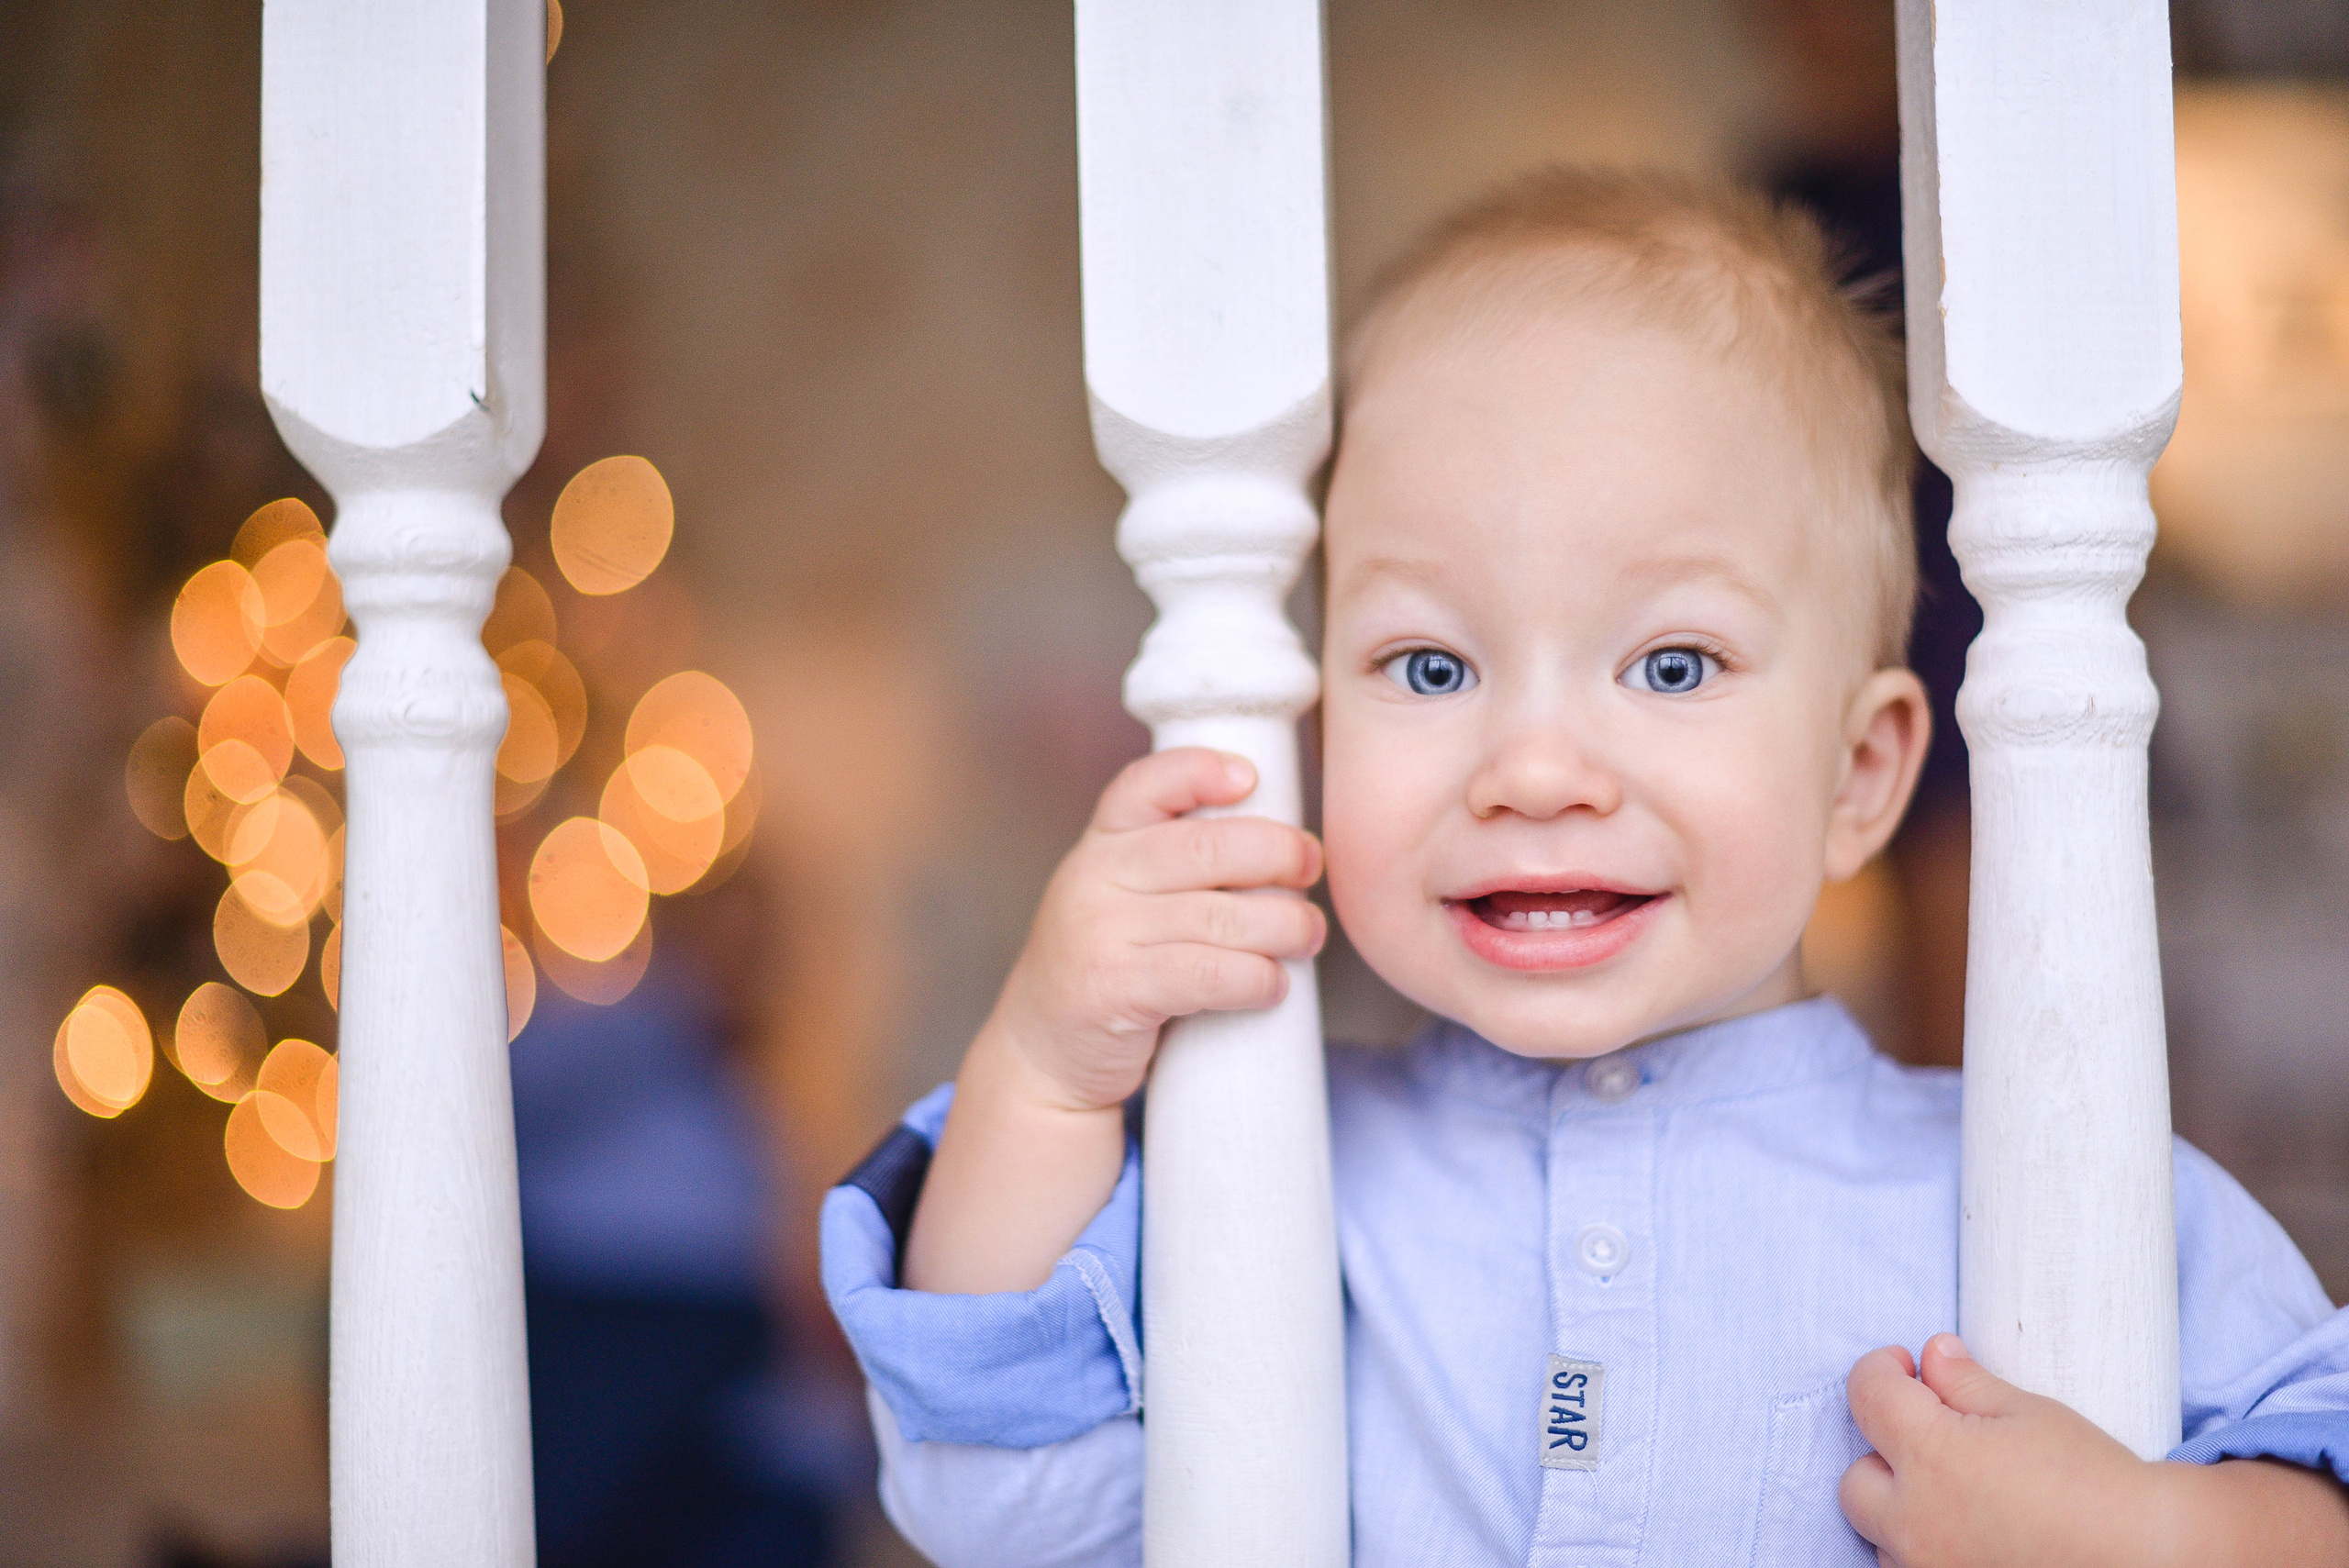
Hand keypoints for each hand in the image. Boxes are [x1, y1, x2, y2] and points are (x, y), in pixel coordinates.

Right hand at [987, 746, 1325, 1113]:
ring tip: (1308, 936)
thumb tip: (1281, 841)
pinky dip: (1257, 978)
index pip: (1148, 784)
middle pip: (1206, 848)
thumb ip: (1171, 861)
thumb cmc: (1108, 966)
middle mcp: (1094, 878)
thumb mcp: (1118, 895)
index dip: (1202, 770)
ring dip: (1285, 926)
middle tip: (1311, 872)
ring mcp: (1100, 933)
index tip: (1253, 778)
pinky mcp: (1114, 989)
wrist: (1043, 1054)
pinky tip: (1273, 985)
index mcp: (1101, 843)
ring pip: (1221, 916)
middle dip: (1278, 854)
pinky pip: (1208, 974)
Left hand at [1840, 1334, 2167, 1567]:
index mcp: (1930, 1458)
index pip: (1867, 1395)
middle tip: (1935, 1439)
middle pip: (1856, 1480)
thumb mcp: (2027, 1413)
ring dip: (1904, 1511)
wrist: (2150, 1555)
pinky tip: (1972, 1537)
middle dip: (1885, 1452)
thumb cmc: (2094, 1480)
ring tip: (1961, 1498)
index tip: (1905, 1364)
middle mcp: (1915, 1522)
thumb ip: (1963, 1382)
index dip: (1880, 1369)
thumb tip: (1931, 1354)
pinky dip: (1927, 1553)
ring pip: (1881, 1537)